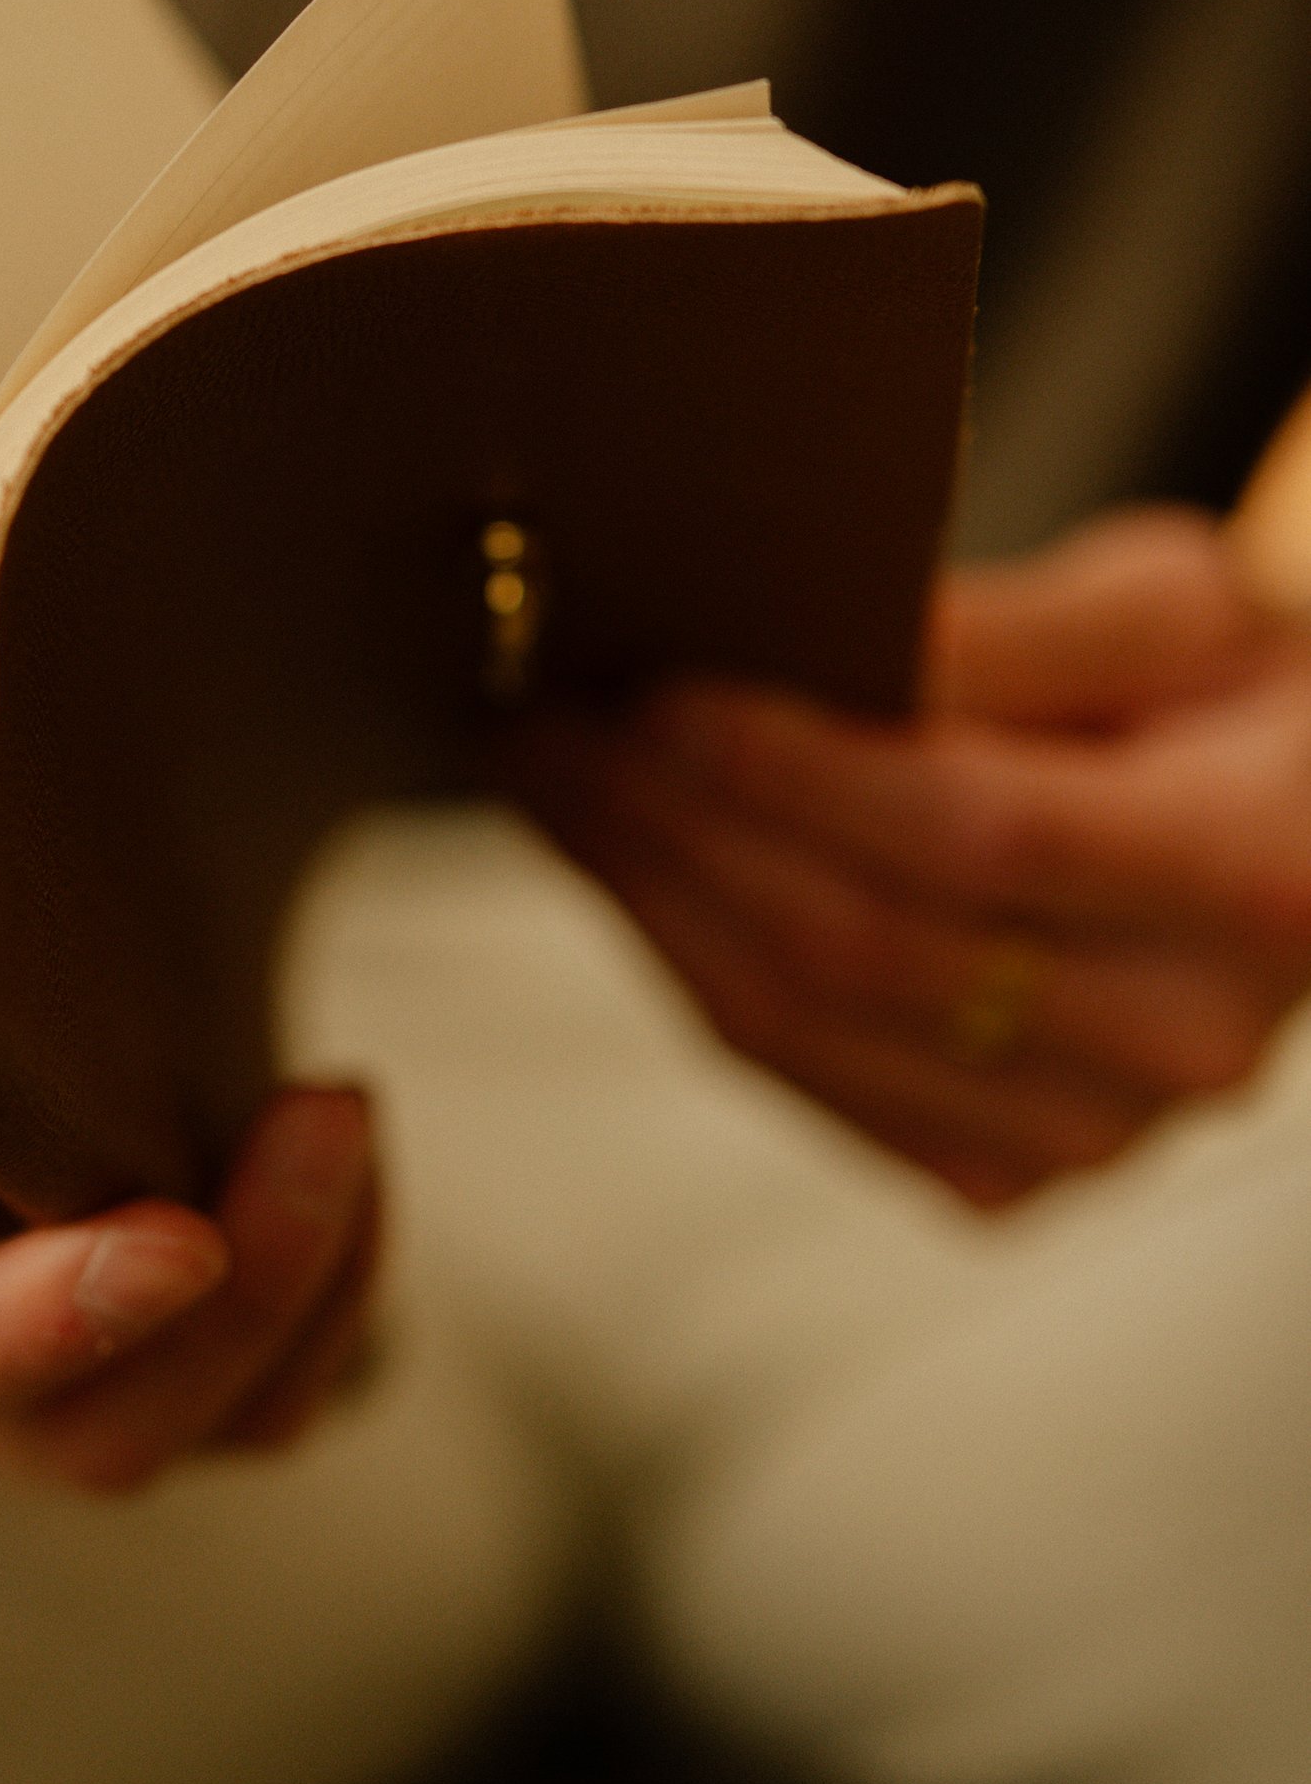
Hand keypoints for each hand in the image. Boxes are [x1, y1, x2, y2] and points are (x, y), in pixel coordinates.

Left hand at [511, 509, 1310, 1205]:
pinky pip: (799, 1078)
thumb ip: (1010, 626)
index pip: (983, 833)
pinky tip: (624, 860)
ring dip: (643, 892)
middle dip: (674, 821)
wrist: (1305, 836)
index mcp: (1257, 878)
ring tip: (548, 771)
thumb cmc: (1232, 693)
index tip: (658, 687)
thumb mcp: (1176, 603)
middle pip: (867, 947)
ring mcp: (1095, 1137)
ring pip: (804, 1030)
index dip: (799, 767)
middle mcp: (1187, 1040)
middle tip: (548, 710)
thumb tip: (813, 629)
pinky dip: (686, 961)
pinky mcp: (1006, 1180)